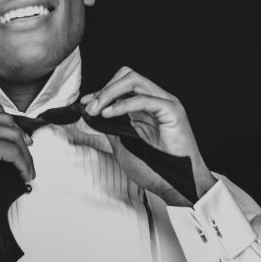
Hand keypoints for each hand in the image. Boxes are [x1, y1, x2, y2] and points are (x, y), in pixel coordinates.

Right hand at [0, 104, 35, 218]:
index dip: (11, 125)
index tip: (19, 137)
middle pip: (7, 121)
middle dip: (21, 138)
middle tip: (27, 152)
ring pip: (14, 136)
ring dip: (25, 154)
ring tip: (27, 168)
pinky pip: (13, 153)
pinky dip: (23, 164)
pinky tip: (23, 173)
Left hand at [81, 67, 215, 204]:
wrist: (177, 185)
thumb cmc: (156, 169)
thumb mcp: (124, 145)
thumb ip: (111, 127)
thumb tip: (93, 115)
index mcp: (146, 107)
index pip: (122, 85)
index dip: (101, 91)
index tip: (84, 102)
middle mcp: (156, 101)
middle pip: (127, 76)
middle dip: (104, 89)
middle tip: (90, 107)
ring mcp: (165, 103)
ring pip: (134, 81)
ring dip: (110, 93)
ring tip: (97, 110)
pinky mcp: (172, 111)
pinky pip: (144, 99)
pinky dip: (123, 104)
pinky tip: (109, 114)